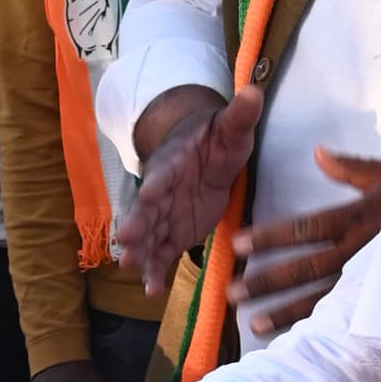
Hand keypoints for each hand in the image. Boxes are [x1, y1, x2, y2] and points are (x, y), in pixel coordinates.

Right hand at [116, 87, 260, 290]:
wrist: (201, 156)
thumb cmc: (217, 139)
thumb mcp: (232, 129)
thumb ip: (240, 115)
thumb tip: (254, 91)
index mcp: (174, 161)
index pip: (164, 170)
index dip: (157, 181)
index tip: (149, 192)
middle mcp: (162, 189)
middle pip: (147, 207)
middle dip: (137, 222)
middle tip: (127, 238)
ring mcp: (164, 214)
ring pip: (148, 234)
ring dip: (140, 250)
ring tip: (131, 266)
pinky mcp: (171, 234)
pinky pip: (160, 254)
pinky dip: (155, 271)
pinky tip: (150, 291)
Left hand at [231, 150, 380, 332]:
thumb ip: (352, 169)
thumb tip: (318, 154)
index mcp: (362, 216)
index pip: (308, 227)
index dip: (272, 236)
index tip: (240, 243)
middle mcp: (366, 249)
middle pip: (309, 268)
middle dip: (269, 282)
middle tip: (232, 293)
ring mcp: (377, 277)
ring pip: (326, 297)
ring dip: (288, 312)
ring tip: (253, 325)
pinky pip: (351, 316)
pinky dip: (324, 329)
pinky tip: (300, 343)